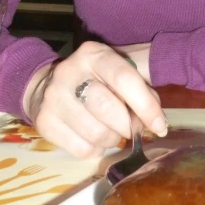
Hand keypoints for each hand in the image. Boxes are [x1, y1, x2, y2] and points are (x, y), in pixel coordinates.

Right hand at [23, 41, 166, 158]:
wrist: (46, 85)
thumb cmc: (96, 80)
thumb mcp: (119, 72)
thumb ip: (142, 89)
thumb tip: (157, 122)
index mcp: (94, 54)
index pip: (124, 79)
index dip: (146, 106)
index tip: (160, 127)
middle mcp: (70, 72)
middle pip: (108, 108)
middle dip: (128, 126)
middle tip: (132, 129)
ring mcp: (53, 97)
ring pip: (96, 133)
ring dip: (112, 140)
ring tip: (112, 133)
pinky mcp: (44, 122)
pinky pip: (81, 149)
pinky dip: (95, 149)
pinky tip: (94, 139)